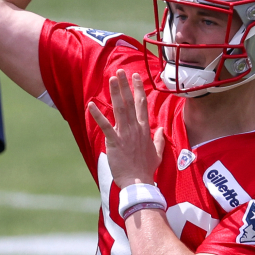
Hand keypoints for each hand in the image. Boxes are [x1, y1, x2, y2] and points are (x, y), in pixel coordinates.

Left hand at [88, 70, 164, 188]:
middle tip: (121, 71)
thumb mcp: (157, 153)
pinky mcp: (114, 142)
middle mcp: (135, 128)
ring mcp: (125, 134)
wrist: (139, 182)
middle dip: (125, 85)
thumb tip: (162, 130)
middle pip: (130, 102)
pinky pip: (105, 126)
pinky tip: (91, 104)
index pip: (142, 104)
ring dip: (115, 93)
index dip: (138, 89)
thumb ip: (160, 140)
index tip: (135, 76)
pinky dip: (98, 115)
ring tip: (111, 79)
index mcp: (145, 129)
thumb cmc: (146, 169)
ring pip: (120, 109)